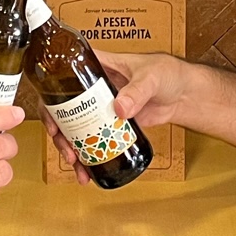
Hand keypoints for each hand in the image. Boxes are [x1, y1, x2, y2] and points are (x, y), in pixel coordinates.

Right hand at [43, 52, 185, 185]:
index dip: (49, 92)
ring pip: (74, 127)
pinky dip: (86, 155)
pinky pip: (92, 139)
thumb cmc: (169, 73)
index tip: (50, 113)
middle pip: (62, 106)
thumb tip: (119, 107)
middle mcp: (93, 87)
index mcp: (98, 66)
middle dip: (57, 128)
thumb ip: (137, 91)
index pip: (64, 73)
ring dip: (69, 146)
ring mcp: (100, 108)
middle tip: (64, 146)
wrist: (185, 96)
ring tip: (75, 163)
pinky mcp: (110, 125)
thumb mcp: (152, 76)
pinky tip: (86, 169)